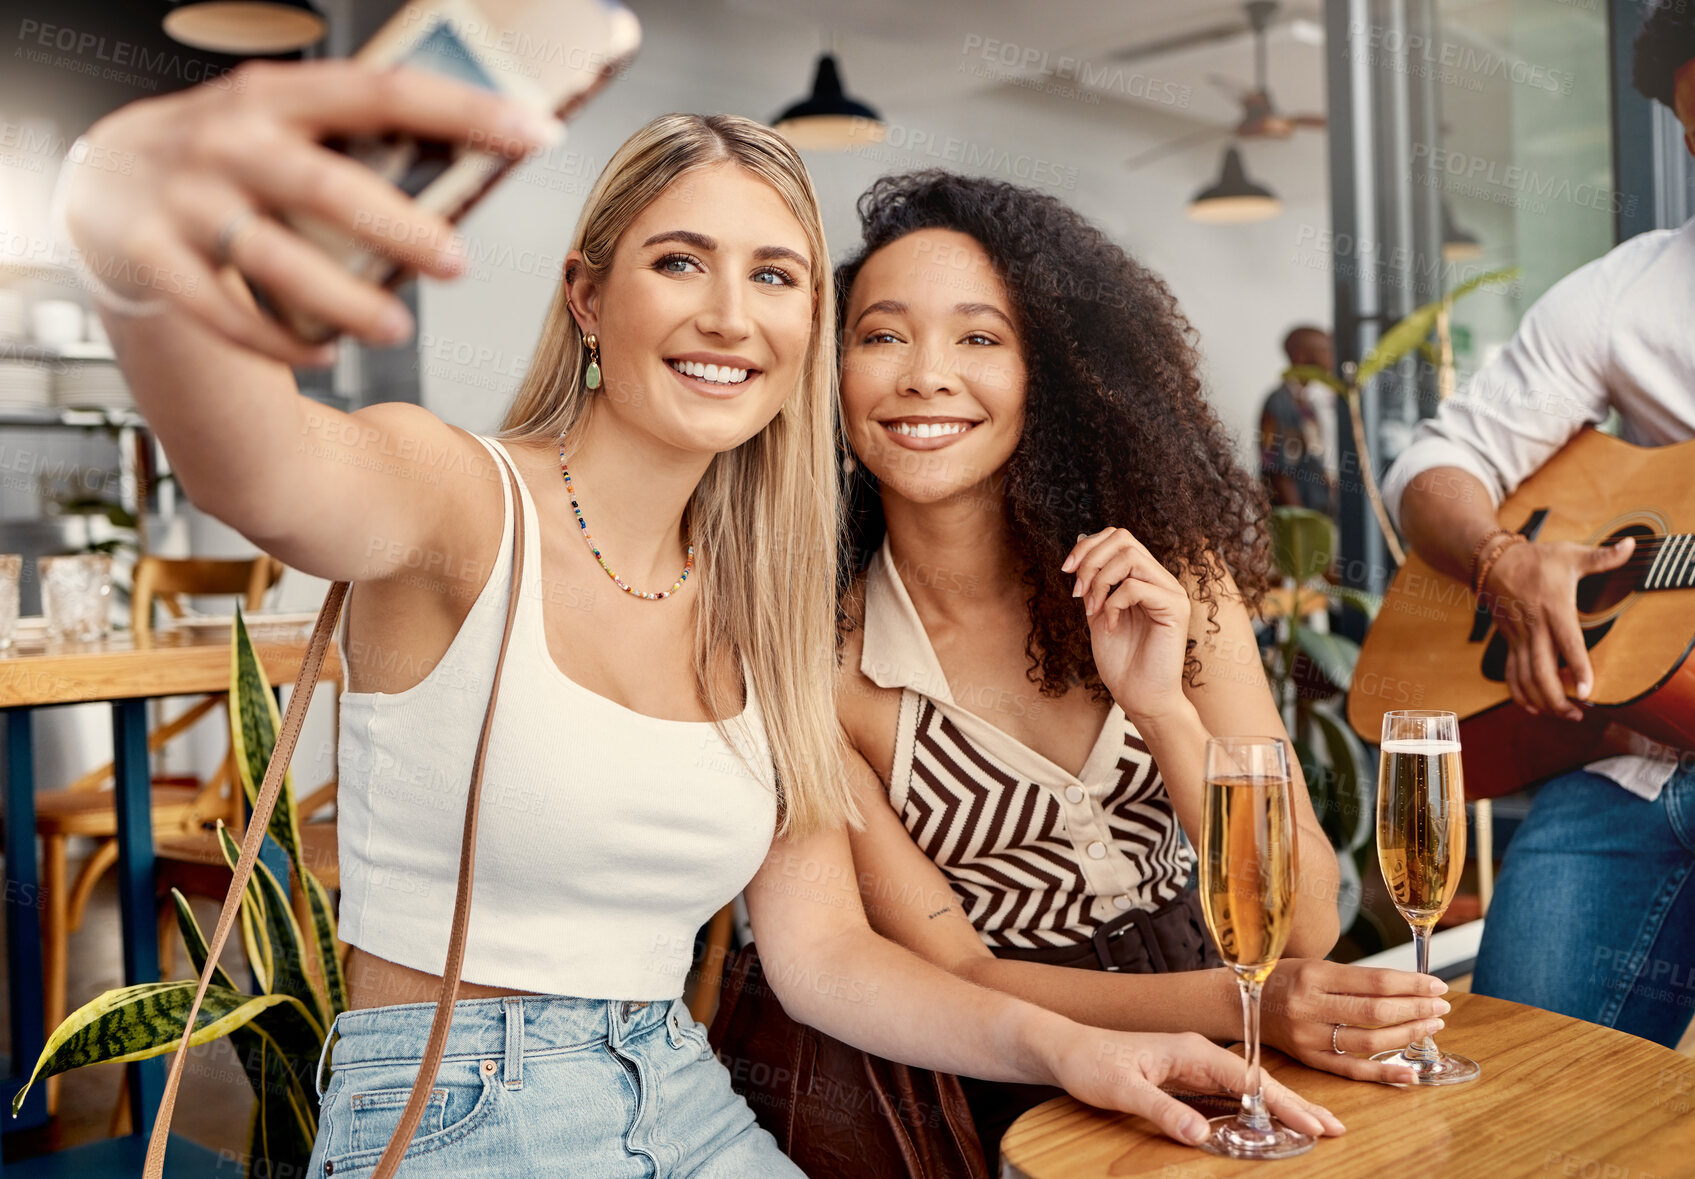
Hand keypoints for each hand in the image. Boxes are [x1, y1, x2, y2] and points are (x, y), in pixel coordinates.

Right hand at [63, 60, 558, 364]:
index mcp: (276, 96)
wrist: (105, 178)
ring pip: (272, 259)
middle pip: (323, 186)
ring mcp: (185, 202)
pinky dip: (279, 341)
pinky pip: (222, 313)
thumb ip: (361, 139)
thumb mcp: (286, 123)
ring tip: (398, 327)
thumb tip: (477, 160)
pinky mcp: (152, 260)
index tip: (535, 132)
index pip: (383, 92)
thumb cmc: (230, 154)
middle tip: (456, 261)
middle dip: (396, 227)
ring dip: (344, 300)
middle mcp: (228, 141)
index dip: (464, 111)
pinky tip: (326, 354)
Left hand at [1042, 1022, 1343, 1146]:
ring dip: (1279, 1107)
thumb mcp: (1122, 1089)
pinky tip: (1266, 1123)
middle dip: (1295, 1104)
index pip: (1249, 1079)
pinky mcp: (1183, 1077)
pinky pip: (1228, 1094)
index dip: (1283, 1104)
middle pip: (1257, 1081)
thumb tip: (1201, 1135)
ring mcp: (1192, 1065)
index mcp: (1191, 1050)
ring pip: (1246, 1088)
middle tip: (1333, 1129)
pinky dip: (1253, 1109)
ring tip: (1313, 1127)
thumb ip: (1162, 1110)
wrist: (1064, 1048)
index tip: (1314, 1124)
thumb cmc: (1090, 1061)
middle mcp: (1197, 1054)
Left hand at [1062, 528, 1191, 722]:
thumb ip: (1094, 584)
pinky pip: (1135, 587)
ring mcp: (1171, 592)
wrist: (1140, 696)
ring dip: (1100, 581)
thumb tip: (1079, 550)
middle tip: (1078, 592)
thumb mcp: (1098, 613)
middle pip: (1123, 538)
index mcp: (1144, 578)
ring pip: (1130, 557)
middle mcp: (1161, 579)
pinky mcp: (1175, 608)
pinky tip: (1111, 626)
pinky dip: (1113, 604)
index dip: (1088, 545)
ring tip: (1093, 609)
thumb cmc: (1121, 660)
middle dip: (1090, 559)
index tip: (1066, 570)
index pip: (1119, 537)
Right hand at [1260, 959, 1449, 1082]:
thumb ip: (1353, 979)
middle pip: (1375, 1012)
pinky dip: (1384, 1073)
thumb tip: (1406, 989)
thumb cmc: (1282, 978)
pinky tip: (1410, 1073)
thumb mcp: (1313, 965)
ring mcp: (1308, 1036)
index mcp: (1314, 975)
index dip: (1411, 985)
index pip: (1374, 982)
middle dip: (1416, 1009)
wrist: (1237, 1002)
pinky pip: (1351, 1070)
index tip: (1436, 985)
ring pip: (1369, 1041)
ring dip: (1407, 1036)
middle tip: (1441, 1007)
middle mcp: (1310, 1007)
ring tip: (1431, 1027)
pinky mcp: (1308, 1059)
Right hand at [1482, 536, 1631, 720]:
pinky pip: (1511, 675)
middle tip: (1577, 714)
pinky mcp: (1509, 642)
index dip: (1578, 668)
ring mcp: (1518, 638)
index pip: (1567, 644)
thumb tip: (1630, 545)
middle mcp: (1534, 628)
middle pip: (1541, 671)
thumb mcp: (1570, 554)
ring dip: (1541, 702)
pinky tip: (1533, 708)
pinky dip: (1519, 695)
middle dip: (1558, 699)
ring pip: (1524, 678)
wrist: (1493, 562)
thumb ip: (1602, 556)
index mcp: (1553, 609)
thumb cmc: (1536, 560)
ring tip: (1563, 715)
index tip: (1587, 691)